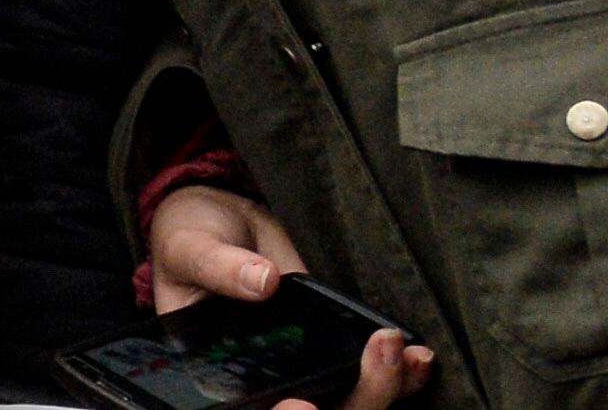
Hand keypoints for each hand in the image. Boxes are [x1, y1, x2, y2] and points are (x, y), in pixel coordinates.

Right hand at [147, 184, 435, 406]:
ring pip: (353, 403)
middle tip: (379, 355)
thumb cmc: (190, 238)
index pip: (259, 409)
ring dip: (387, 389)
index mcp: (226, 376)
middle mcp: (271, 380)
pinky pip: (371, 376)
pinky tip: (419, 356)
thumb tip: (261, 280)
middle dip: (359, 398)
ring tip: (409, 354)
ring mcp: (308, 367)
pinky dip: (402, 376)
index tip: (302, 404)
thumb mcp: (188, 247)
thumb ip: (218, 265)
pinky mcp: (335, 346)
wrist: (224, 217)